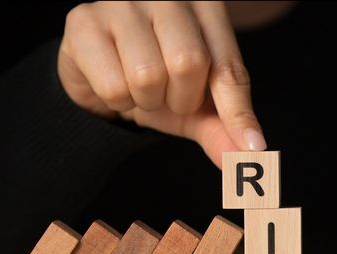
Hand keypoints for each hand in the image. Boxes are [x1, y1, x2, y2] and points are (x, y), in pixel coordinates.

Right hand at [58, 1, 265, 167]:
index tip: (251, 147)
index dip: (237, 111)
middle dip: (179, 99)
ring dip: (146, 100)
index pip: (228, 65)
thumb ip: (223, 125)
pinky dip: (116, 100)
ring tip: (137, 86)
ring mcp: (122, 3)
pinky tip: (111, 79)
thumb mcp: (195, 104)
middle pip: (189, 63)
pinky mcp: (84, 21)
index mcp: (204, 6)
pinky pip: (113, 85)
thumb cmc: (155, 78)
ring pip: (149, 75)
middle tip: (165, 94)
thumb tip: (251, 156)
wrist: (96, 70)